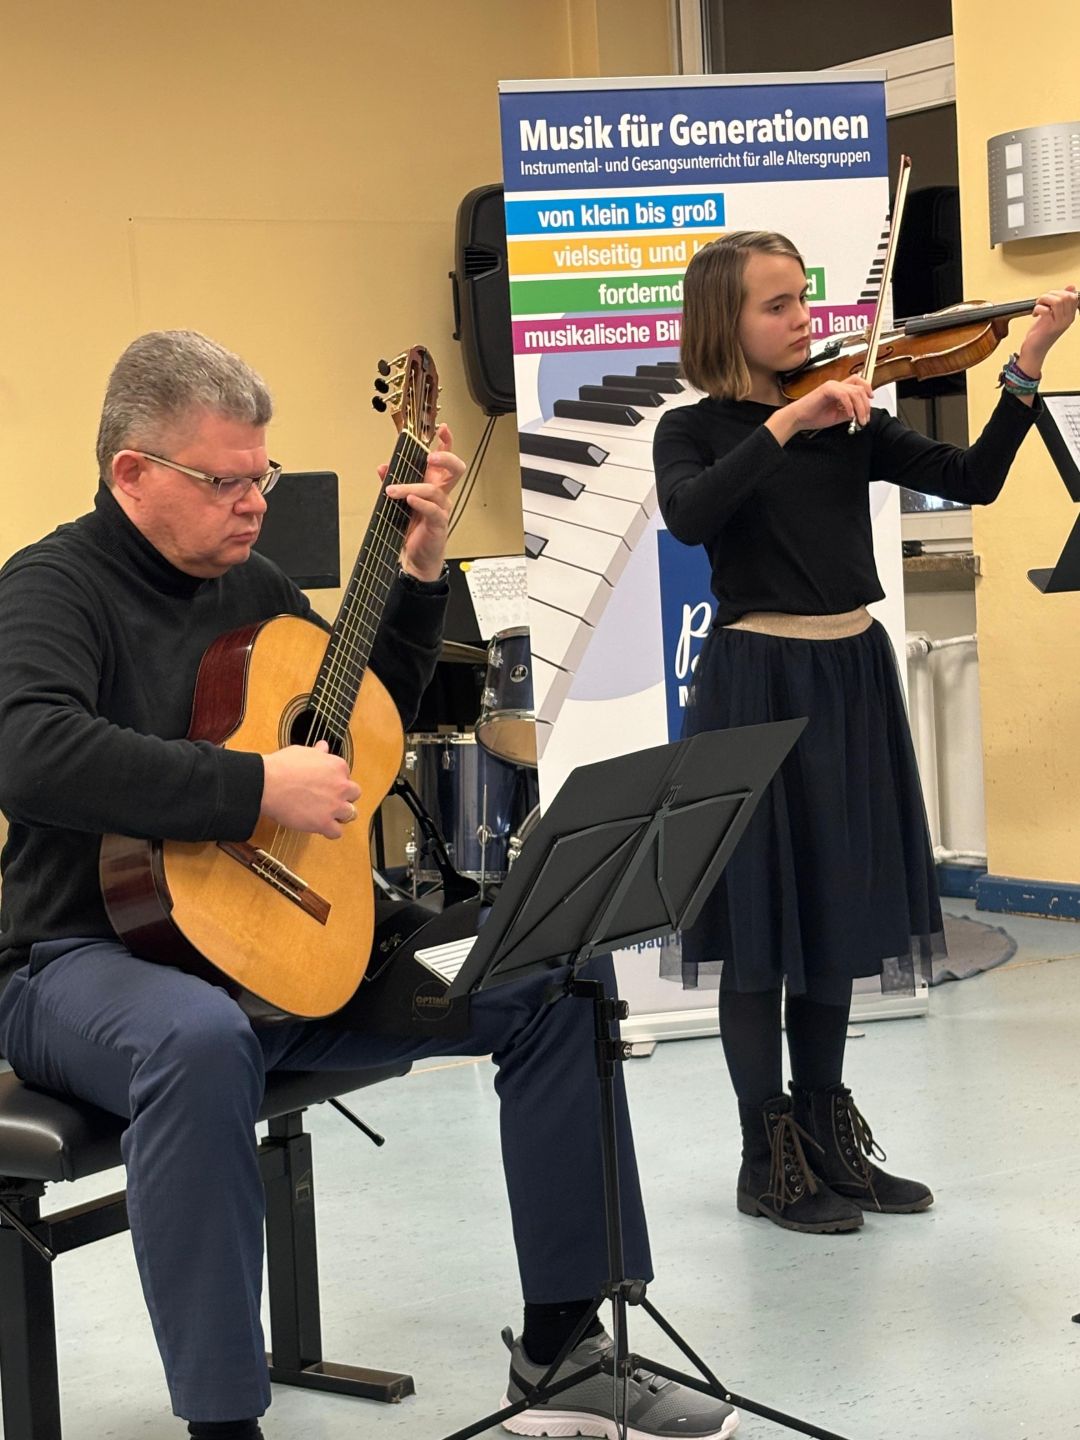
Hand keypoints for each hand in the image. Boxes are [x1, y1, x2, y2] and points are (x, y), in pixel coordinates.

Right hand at [260, 740, 360, 839]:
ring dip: (339, 815)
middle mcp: (341, 786)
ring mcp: (334, 805)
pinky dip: (329, 831)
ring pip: (350, 814)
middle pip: (354, 794)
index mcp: (337, 766)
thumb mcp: (302, 752)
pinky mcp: (324, 822)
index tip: (325, 784)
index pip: (346, 775)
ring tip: (325, 814)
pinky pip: (336, 832)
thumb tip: (323, 747)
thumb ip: (318, 752)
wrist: (267, 784)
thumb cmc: (281, 767)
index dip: (335, 781)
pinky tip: (320, 827)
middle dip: (344, 797)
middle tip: (329, 799)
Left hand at [379, 422, 465, 580]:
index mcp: (433, 484)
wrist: (416, 557)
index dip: (446, 442)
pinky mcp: (438, 523)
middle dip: (446, 458)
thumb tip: (383, 467)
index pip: (444, 459)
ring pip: (434, 490)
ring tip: (393, 490)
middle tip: (431, 456)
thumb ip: (392, 482)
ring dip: (411, 487)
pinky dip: (420, 503)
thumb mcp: (398, 501)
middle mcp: (440, 494)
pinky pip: (433, 510)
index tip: (442, 429)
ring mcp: (441, 508)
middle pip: (455, 469)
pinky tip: (409, 500)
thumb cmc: (412, 529)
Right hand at [767, 376, 872, 445]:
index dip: (868, 390)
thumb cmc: (812, 416)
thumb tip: (860, 414)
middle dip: (866, 405)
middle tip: (865, 418)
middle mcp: (836, 385)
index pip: (859, 384)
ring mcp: (831, 386)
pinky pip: (844, 395)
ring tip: (859, 419)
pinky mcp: (827, 389)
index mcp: (838, 390)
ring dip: (860, 407)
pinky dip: (849, 406)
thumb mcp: (836, 416)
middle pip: (860, 388)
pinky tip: (849, 415)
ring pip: (855, 391)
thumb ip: (848, 413)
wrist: (797, 419)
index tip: (871, 403)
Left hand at [1018, 285, 1077, 375]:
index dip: (1060, 292)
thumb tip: (1071, 287)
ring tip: (1039, 305)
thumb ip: (1060, 301)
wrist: (1034, 351)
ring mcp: (1060, 323)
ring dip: (1044, 299)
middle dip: (1051, 294)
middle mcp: (1067, 319)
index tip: (1050, 298)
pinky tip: (1035, 313)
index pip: (1073, 296)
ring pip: (1057, 301)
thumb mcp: (1053, 314)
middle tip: (1042, 301)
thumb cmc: (1041, 333)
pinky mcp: (1050, 327)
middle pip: (1066, 296)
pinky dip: (1037, 308)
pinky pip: (1045, 310)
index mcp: (1070, 315)